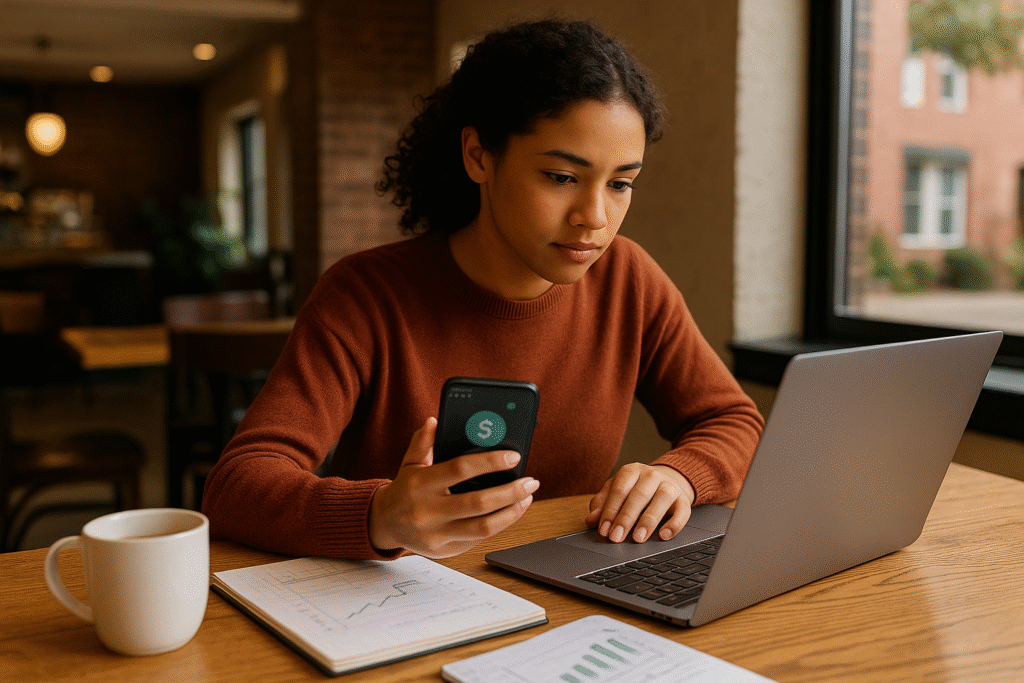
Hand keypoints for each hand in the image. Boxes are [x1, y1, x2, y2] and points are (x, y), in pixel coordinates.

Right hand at [368, 417, 538, 557]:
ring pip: (483, 527)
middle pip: (478, 502)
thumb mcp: (409, 463)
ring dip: (511, 512)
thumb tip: (434, 420)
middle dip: (510, 492)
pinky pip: (479, 539)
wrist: (384, 524)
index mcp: (419, 484)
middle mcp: (427, 511)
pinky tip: (511, 511)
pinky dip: (500, 525)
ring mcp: (436, 535)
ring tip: (526, 497)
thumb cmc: (404, 489)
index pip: (460, 469)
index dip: (490, 462)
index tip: (513, 457)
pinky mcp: (445, 551)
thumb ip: (422, 442)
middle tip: (531, 482)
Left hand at [585, 463, 694, 542]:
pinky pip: (682, 511)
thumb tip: (591, 519)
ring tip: (638, 538)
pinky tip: (663, 535)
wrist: (668, 481)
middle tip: (616, 537)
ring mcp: (669, 486)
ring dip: (648, 521)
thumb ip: (603, 503)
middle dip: (625, 518)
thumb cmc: (636, 489)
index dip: (610, 511)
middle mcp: (651, 475)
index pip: (618, 490)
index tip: (604, 530)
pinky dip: (674, 524)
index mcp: (631, 471)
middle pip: (638, 495)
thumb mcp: (617, 491)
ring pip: (661, 500)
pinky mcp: (683, 499)